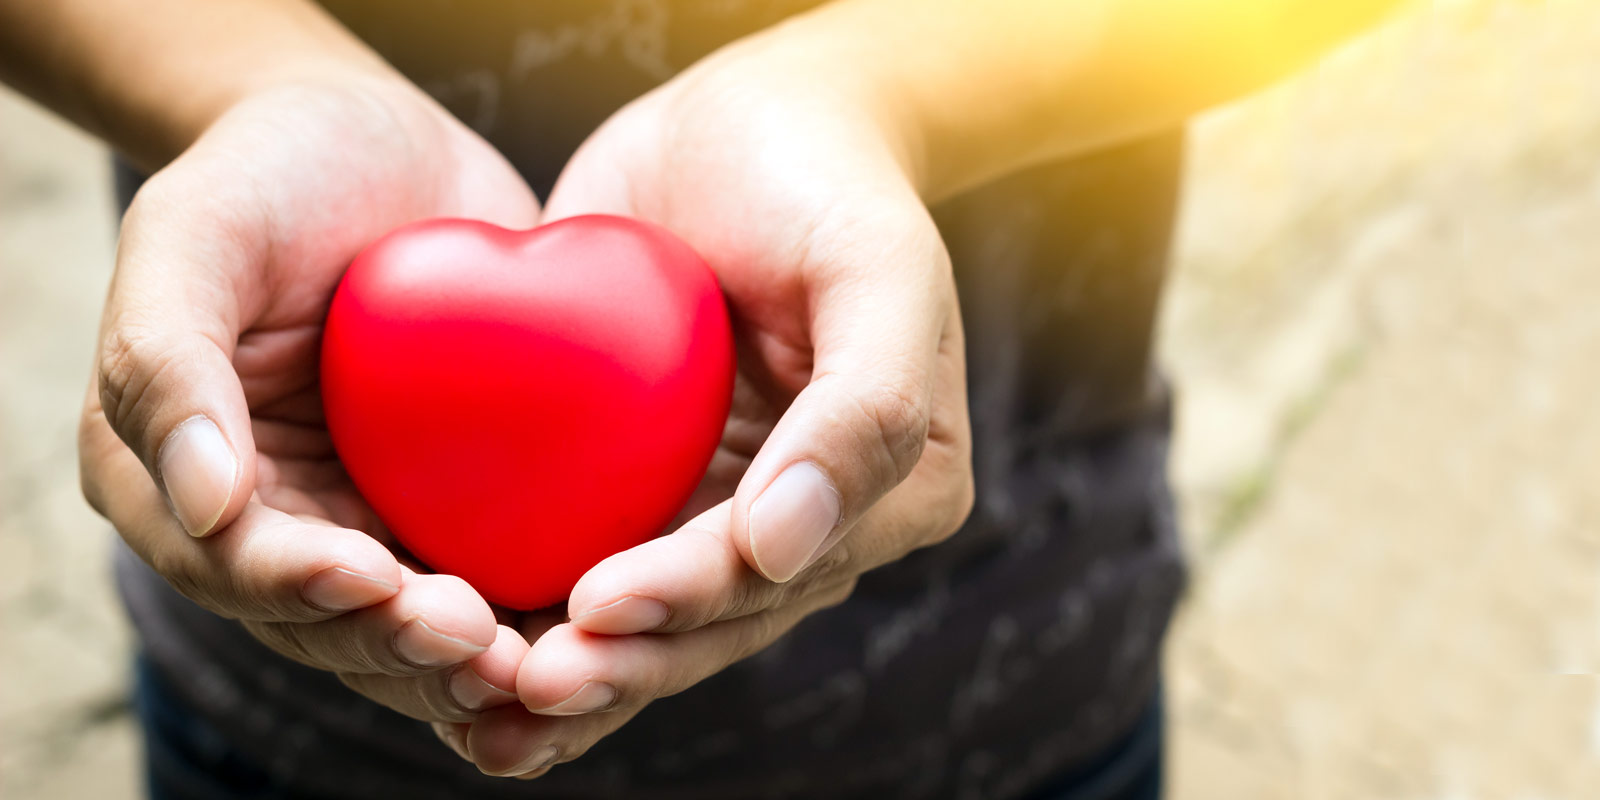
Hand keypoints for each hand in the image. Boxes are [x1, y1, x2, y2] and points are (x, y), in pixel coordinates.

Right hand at [79, 75, 542, 726]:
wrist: (381, 144)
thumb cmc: (272, 169)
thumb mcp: (196, 232)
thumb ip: (168, 358)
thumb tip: (206, 506)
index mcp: (174, 477)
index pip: (234, 562)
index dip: (301, 588)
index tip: (378, 583)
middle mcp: (268, 518)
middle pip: (328, 620)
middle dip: (401, 645)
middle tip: (484, 648)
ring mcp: (361, 516)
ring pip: (409, 623)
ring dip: (469, 659)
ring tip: (542, 663)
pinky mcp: (446, 503)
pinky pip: (484, 572)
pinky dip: (527, 612)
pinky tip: (590, 626)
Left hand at [443, 42, 974, 777]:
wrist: (749, 120)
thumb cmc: (824, 181)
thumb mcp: (876, 268)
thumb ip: (864, 408)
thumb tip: (787, 547)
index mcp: (887, 491)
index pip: (779, 566)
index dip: (690, 597)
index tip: (597, 607)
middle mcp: (809, 522)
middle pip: (713, 619)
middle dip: (622, 663)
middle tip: (525, 691)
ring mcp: (723, 509)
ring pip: (651, 619)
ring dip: (576, 673)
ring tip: (484, 721)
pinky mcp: (646, 486)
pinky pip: (593, 558)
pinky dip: (535, 616)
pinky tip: (466, 670)